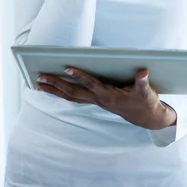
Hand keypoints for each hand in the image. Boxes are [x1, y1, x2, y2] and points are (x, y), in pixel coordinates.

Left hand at [36, 67, 176, 129]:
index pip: (92, 84)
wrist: (147, 118)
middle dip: (56, 84)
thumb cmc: (146, 102)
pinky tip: (54, 89)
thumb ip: (143, 82)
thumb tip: (143, 72)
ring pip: (71, 96)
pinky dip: (62, 93)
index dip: (81, 76)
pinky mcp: (96, 100)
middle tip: (40, 77)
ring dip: (54, 90)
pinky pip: (75, 97)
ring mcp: (96, 101)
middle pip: (74, 92)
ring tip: (38, 84)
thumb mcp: (147, 92)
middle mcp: (99, 99)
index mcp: (110, 95)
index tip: (68, 68)